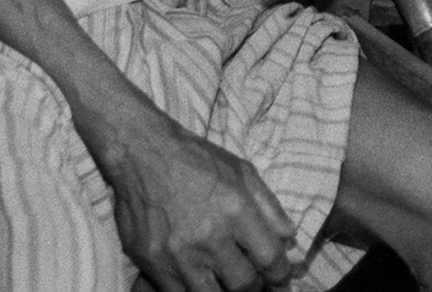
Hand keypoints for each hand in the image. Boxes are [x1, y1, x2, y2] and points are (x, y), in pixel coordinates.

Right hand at [103, 115, 295, 291]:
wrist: (143, 154)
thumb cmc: (196, 160)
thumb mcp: (242, 172)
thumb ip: (269, 207)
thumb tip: (288, 238)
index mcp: (236, 210)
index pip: (270, 258)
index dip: (281, 274)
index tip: (280, 277)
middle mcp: (208, 236)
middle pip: (243, 284)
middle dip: (255, 286)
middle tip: (255, 282)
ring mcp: (178, 254)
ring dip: (225, 291)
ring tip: (228, 281)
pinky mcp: (152, 263)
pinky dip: (193, 289)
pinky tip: (200, 278)